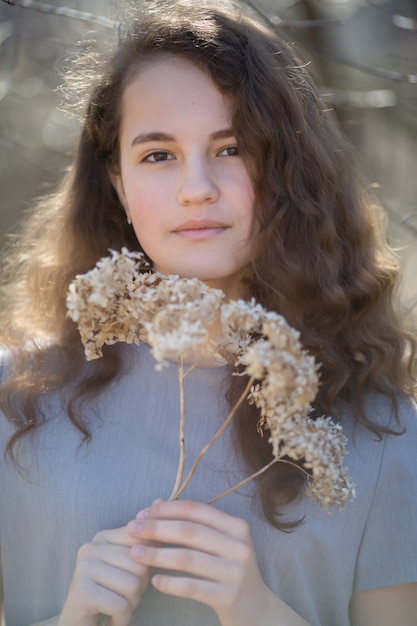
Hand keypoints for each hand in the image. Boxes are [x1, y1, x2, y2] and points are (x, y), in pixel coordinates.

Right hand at [58, 515, 154, 625]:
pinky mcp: (80, 591)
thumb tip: (160, 499)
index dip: (148, 564)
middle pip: (140, 564)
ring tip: (115, 605)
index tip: (134, 577)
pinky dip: (121, 618)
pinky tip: (110, 618)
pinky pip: (120, 605)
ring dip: (130, 604)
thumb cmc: (111, 593)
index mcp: (104, 536)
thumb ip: (145, 537)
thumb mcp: (131, 564)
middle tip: (122, 596)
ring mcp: (83, 567)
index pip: (143, 541)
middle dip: (139, 588)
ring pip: (133, 585)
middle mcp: (91, 546)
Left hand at [128, 499, 309, 625]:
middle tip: (131, 530)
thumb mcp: (218, 544)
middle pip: (189, 531)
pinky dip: (170, 583)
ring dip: (156, 554)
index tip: (142, 514)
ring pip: (188, 558)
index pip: (195, 510)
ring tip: (134, 554)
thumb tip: (155, 503)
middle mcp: (239, 545)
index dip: (166, 509)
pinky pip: (192, 587)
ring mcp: (236, 571)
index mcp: (236, 526)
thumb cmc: (229, 571)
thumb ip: (191, 524)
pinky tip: (154, 581)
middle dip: (156, 528)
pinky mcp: (229, 596)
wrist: (256, 611)